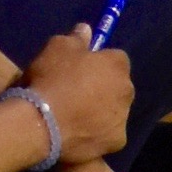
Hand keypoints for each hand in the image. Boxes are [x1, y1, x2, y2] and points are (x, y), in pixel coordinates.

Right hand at [23, 29, 134, 162]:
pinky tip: (79, 132)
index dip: (100, 62)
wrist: (43, 122)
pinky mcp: (116, 142)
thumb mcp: (58, 47)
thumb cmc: (52, 78)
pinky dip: (98, 132)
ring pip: (115, 111)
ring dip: (102, 110)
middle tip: (78, 91)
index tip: (82, 67)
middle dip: (104, 86)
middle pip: (118, 86)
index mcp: (118, 65)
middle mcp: (127, 91)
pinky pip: (108, 133)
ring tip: (75, 114)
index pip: (116, 58)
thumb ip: (76, 38)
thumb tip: (86, 29)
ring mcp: (124, 119)